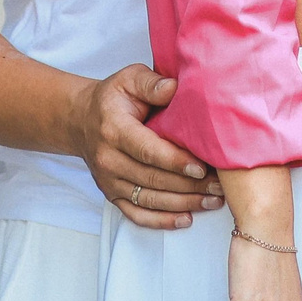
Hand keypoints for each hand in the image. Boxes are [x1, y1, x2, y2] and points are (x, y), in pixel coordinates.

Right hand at [72, 65, 221, 228]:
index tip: (201, 168)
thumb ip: (152, 83)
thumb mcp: (129, 79)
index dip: (175, 162)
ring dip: (183, 204)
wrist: (82, 120)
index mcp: (114, 129)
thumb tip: (175, 87)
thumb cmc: (113, 99)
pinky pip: (136, 214)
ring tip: (213, 201)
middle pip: (152, 179)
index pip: (147, 150)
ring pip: (149, 199)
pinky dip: (161, 221)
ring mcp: (108, 180)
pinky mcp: (111, 194)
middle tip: (219, 185)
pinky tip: (186, 219)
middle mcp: (108, 159)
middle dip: (189, 186)